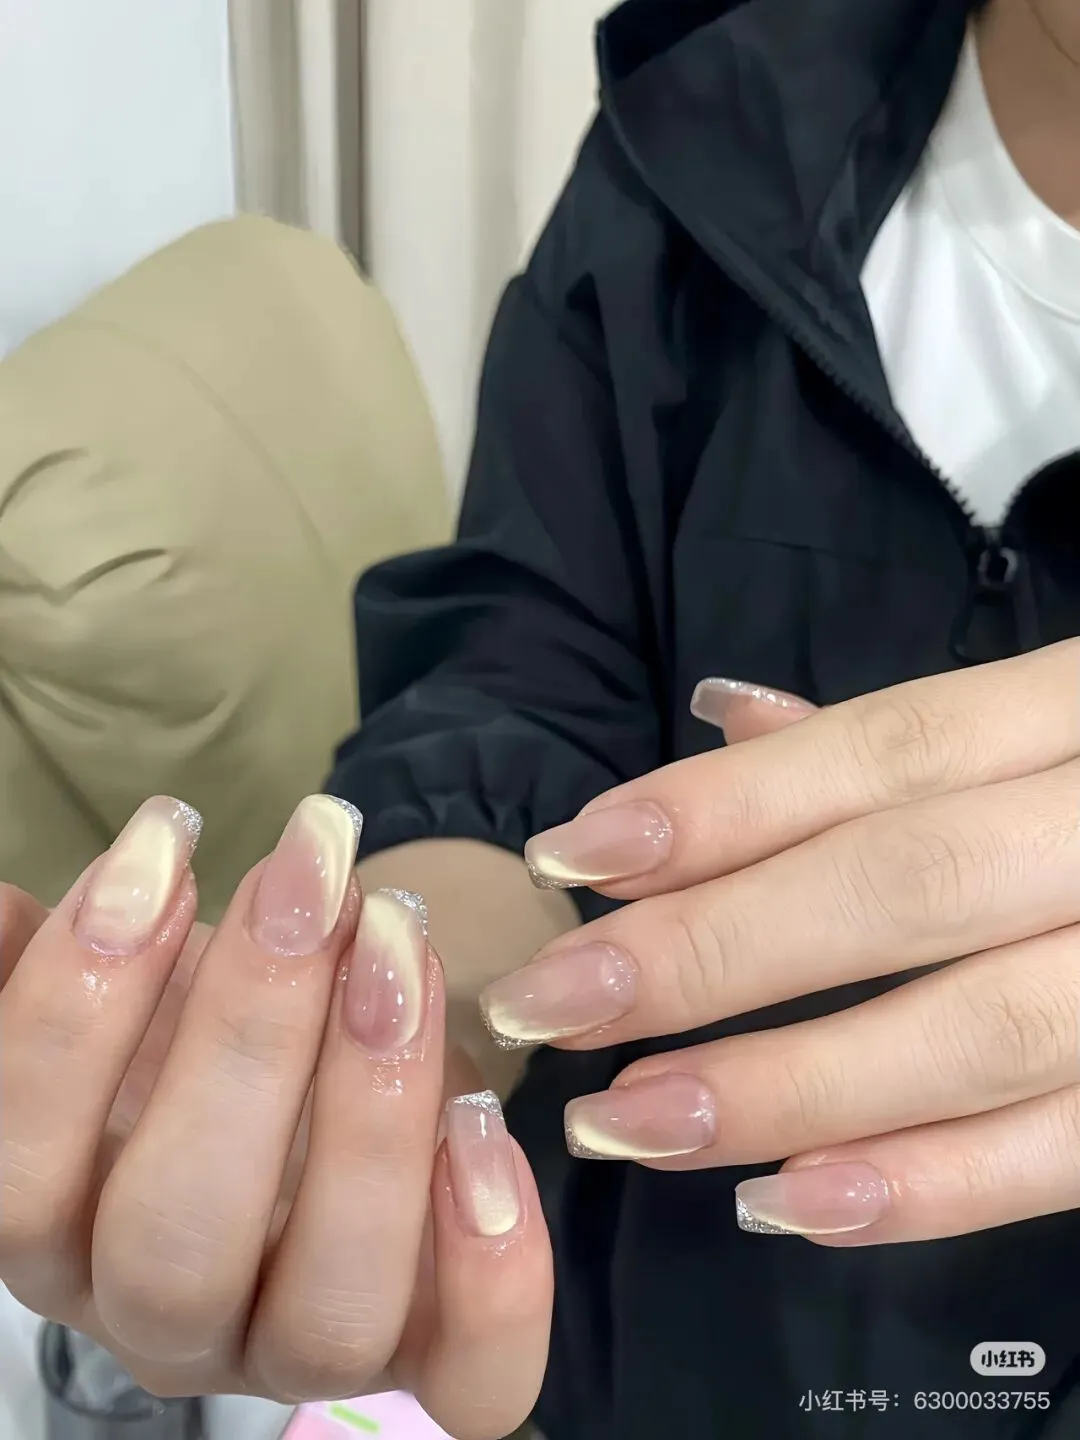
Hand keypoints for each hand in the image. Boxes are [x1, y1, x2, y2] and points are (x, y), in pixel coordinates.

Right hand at [0, 797, 550, 1437]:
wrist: (323, 1068)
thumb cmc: (201, 1022)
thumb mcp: (125, 985)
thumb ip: (51, 962)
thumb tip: (0, 913)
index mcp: (58, 1230)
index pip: (18, 1172)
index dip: (75, 1009)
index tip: (161, 848)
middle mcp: (166, 1320)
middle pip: (176, 1246)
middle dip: (247, 1037)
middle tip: (312, 879)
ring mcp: (302, 1353)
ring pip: (329, 1313)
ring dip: (372, 1114)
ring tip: (399, 945)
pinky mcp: (432, 1359)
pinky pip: (472, 1382)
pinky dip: (493, 1274)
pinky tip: (484, 1122)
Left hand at [481, 641, 1079, 1245]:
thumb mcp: (1045, 721)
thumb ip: (889, 739)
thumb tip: (717, 716)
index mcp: (1079, 709)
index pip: (883, 752)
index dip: (723, 806)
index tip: (572, 857)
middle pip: (905, 885)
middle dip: (715, 951)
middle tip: (551, 1007)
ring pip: (978, 1029)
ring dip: (787, 1086)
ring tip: (632, 1120)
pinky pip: (1071, 1149)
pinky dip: (931, 1185)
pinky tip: (786, 1206)